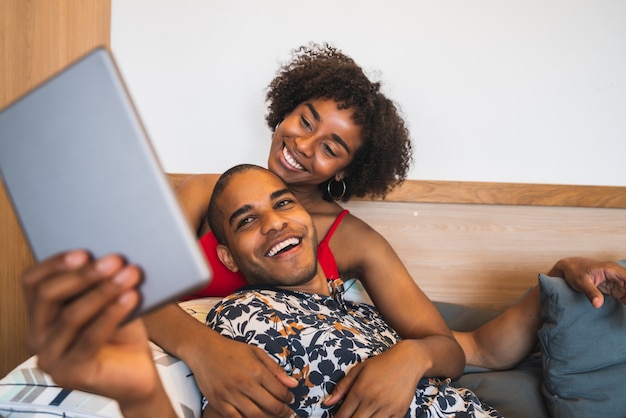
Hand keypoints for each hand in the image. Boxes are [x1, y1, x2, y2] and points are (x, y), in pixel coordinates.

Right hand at [22, 250, 176, 416]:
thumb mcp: (109, 301)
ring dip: (104, 290)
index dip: (55, 264)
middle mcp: (37, 335)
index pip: (33, 283)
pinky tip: (130, 298)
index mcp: (42, 314)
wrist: (138, 372)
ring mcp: (50, 357)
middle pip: (48, 296)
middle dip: (84, 275)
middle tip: (115, 260)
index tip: (84, 252)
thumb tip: (110, 254)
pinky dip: (112, 314)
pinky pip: (89, 338)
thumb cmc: (122, 334)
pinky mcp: (69, 374)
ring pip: (71, 315)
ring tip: (130, 274)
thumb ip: (101, 282)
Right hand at [186, 332, 297, 416]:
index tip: (290, 400)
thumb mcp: (256, 353)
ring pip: (255, 416)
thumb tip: (293, 384)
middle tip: (287, 413)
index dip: (288, 399)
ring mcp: (230, 395)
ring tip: (272, 417)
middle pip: (271, 406)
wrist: (204, 350)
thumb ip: (275, 369)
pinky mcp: (218, 402)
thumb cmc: (231, 350)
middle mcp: (245, 384)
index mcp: (256, 370)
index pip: (280, 391)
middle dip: (283, 412)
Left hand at [324, 340, 421, 416]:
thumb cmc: (381, 364)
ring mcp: (387, 408)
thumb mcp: (358, 370)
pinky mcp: (399, 412)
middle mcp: (372, 401)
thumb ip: (342, 387)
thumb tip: (326, 403)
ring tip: (362, 416)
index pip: (342, 415)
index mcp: (359, 390)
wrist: (408, 360)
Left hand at [549, 257, 625, 307]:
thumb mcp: (581, 282)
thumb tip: (598, 305)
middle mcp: (616, 274)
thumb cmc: (573, 271)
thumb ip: (591, 293)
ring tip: (625, 309)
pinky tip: (624, 307)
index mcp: (611, 269)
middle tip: (625, 303)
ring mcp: (615, 281)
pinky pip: (624, 295)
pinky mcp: (613, 288)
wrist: (567, 269)